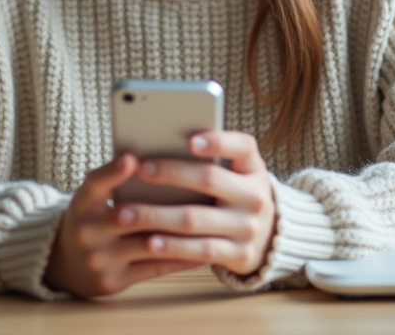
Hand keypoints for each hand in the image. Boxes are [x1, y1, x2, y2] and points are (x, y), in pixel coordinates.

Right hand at [43, 153, 202, 296]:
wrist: (65, 263)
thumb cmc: (92, 219)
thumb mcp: (93, 198)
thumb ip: (115, 180)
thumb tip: (159, 161)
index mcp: (82, 203)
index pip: (95, 183)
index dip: (112, 172)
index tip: (131, 159)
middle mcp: (86, 231)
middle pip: (127, 216)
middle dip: (162, 206)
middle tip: (198, 193)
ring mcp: (98, 260)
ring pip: (148, 244)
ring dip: (181, 234)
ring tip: (209, 222)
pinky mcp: (112, 282)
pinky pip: (154, 268)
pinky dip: (181, 257)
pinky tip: (202, 248)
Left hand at [121, 130, 275, 276]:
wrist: (267, 238)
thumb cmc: (234, 196)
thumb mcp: (234, 175)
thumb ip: (208, 161)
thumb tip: (155, 148)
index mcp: (253, 168)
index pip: (243, 146)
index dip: (218, 142)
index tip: (189, 140)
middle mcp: (255, 196)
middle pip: (211, 179)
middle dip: (172, 173)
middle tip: (141, 169)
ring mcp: (249, 227)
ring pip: (197, 218)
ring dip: (159, 216)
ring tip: (127, 213)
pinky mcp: (240, 255)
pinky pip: (201, 250)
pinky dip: (173, 246)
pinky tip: (149, 242)